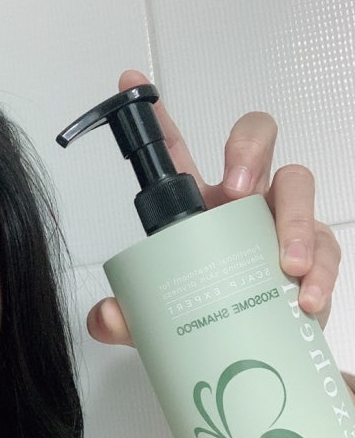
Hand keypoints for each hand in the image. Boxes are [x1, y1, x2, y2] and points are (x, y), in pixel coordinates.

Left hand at [87, 70, 340, 346]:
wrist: (250, 351)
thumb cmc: (208, 316)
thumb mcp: (158, 321)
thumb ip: (129, 319)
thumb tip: (110, 316)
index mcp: (199, 207)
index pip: (177, 152)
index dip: (157, 118)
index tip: (132, 85)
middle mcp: (243, 203)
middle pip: (257, 140)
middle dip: (249, 150)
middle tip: (237, 189)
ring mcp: (281, 223)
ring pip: (300, 185)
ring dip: (295, 219)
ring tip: (283, 264)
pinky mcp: (314, 255)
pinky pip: (326, 246)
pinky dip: (320, 272)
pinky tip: (305, 296)